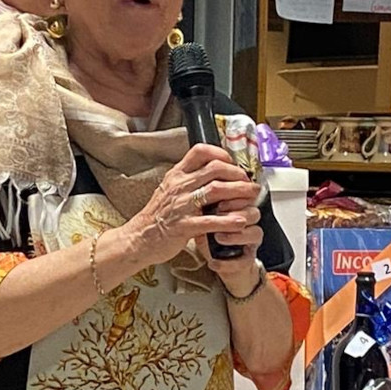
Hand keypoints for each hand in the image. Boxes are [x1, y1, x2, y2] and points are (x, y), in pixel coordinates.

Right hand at [122, 144, 260, 267]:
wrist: (139, 237)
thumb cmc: (157, 215)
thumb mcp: (169, 189)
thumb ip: (188, 179)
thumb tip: (211, 171)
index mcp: (176, 175)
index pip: (199, 152)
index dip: (220, 153)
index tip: (231, 162)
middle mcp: (179, 186)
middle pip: (214, 169)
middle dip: (237, 173)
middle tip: (248, 181)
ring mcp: (181, 205)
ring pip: (216, 190)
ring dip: (238, 192)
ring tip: (251, 197)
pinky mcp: (184, 226)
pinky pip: (210, 221)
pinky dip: (228, 220)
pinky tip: (240, 221)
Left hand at [195, 195, 262, 296]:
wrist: (217, 259)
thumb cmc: (210, 235)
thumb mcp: (205, 218)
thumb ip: (204, 207)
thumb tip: (196, 193)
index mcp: (240, 209)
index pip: (246, 196)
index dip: (234, 196)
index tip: (219, 198)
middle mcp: (249, 224)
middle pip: (254, 213)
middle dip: (237, 212)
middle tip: (219, 213)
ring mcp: (250, 242)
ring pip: (255, 234)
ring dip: (236, 235)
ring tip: (218, 237)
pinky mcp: (247, 260)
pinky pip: (244, 261)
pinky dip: (227, 263)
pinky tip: (212, 263)